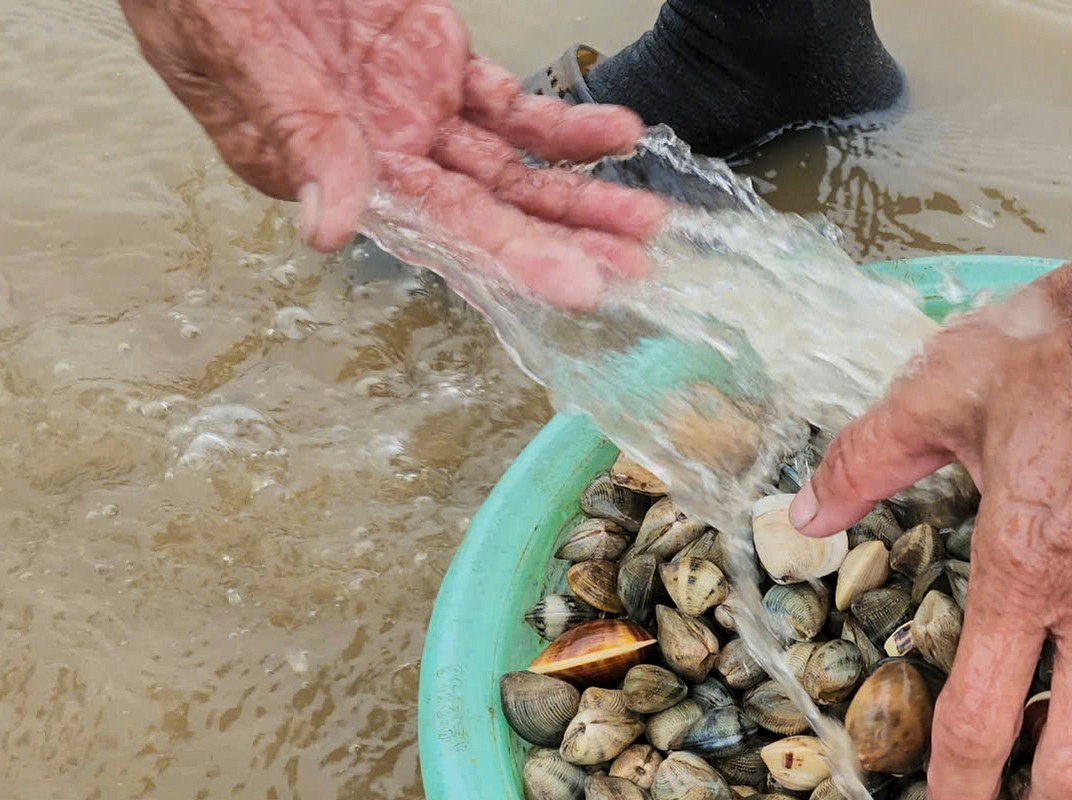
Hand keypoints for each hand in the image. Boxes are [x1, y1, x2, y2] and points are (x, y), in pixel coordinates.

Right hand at [121, 0, 662, 308]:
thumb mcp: (242, 57)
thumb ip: (299, 140)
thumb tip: (329, 232)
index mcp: (328, 171)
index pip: (433, 230)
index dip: (506, 261)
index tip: (572, 288)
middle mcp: (382, 156)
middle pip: (488, 212)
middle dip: (564, 242)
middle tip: (633, 270)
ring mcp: (415, 111)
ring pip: (512, 168)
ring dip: (579, 195)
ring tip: (647, 218)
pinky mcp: (440, 63)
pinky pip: (513, 108)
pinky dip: (565, 124)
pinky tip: (618, 133)